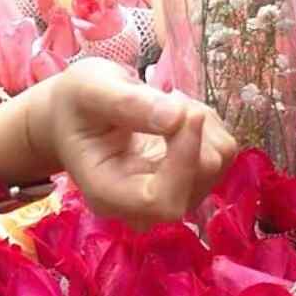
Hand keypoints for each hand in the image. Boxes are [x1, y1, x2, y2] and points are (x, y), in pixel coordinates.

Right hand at [22, 59, 236, 228]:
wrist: (74, 115)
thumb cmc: (76, 103)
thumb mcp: (89, 89)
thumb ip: (126, 103)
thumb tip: (177, 117)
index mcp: (106, 193)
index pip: (160, 200)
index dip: (183, 160)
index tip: (187, 111)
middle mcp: (140, 206)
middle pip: (195, 182)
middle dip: (194, 132)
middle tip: (169, 95)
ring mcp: (168, 195)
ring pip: (216, 165)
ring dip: (202, 124)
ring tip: (166, 102)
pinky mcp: (188, 179)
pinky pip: (221, 152)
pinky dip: (209, 124)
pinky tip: (177, 113)